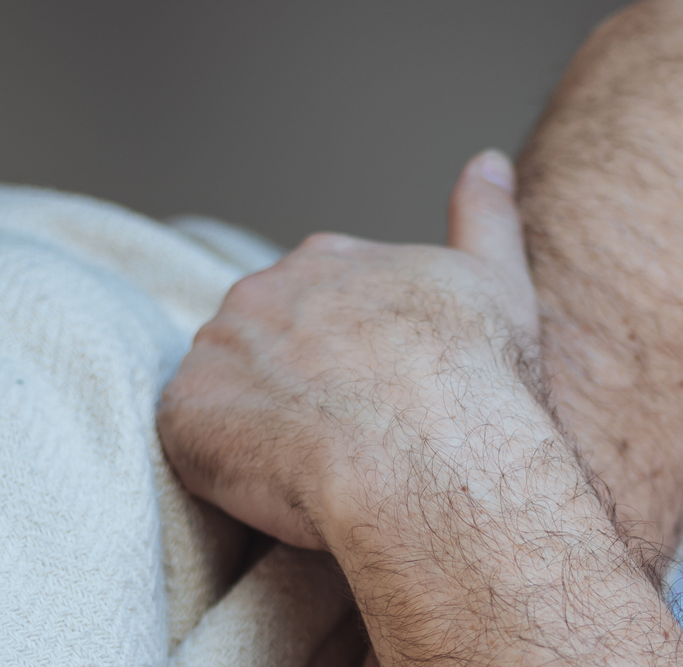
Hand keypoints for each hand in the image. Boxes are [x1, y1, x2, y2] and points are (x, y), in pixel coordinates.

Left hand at [157, 151, 545, 551]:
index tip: (375, 400)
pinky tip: (281, 487)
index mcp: (326, 261)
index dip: (343, 363)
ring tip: (317, 470)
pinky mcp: (186, 414)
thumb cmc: (475, 381)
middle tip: (347, 444)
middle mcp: (262, 289)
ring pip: (225, 396)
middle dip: (293, 392)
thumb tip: (487, 164)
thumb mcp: (496, 282)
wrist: (436, 459)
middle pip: (261, 348)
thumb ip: (484, 218)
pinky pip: (193, 444)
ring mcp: (218, 348)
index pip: (315, 308)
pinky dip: (225, 469)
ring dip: (256, 429)